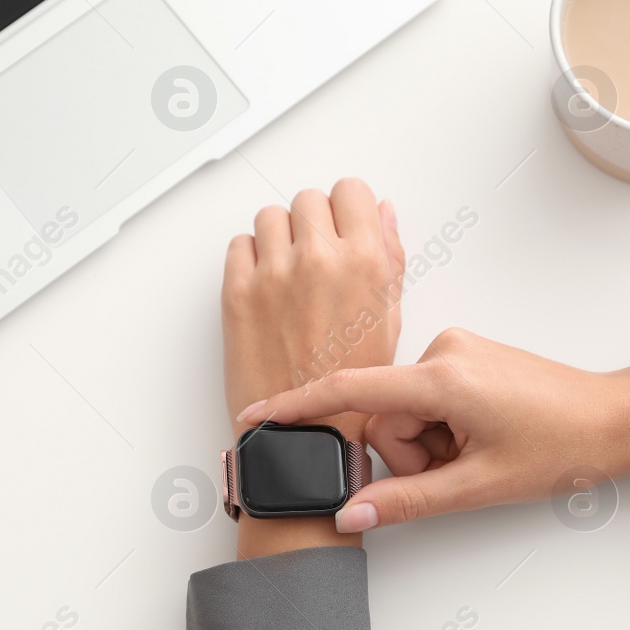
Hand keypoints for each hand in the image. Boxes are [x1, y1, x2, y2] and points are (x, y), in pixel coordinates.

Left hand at [222, 178, 404, 556]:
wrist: (306, 437)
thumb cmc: (354, 391)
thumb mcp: (391, 319)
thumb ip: (389, 258)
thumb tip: (383, 214)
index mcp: (366, 262)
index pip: (351, 191)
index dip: (348, 209)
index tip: (343, 228)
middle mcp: (320, 260)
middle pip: (309, 199)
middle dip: (314, 224)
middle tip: (316, 260)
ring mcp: (275, 274)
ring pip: (271, 217)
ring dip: (280, 238)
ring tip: (289, 278)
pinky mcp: (238, 292)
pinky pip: (239, 245)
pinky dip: (250, 260)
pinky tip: (266, 291)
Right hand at [238, 329, 629, 531]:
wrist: (615, 420)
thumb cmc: (563, 446)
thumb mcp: (481, 486)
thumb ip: (408, 501)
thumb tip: (352, 514)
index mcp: (443, 377)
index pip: (350, 390)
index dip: (297, 407)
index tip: (254, 416)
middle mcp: (444, 351)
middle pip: (384, 415)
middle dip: (409, 453)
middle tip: (458, 472)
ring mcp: (457, 350)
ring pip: (406, 411)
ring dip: (429, 445)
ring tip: (477, 457)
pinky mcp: (466, 357)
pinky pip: (427, 398)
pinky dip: (443, 428)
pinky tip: (481, 440)